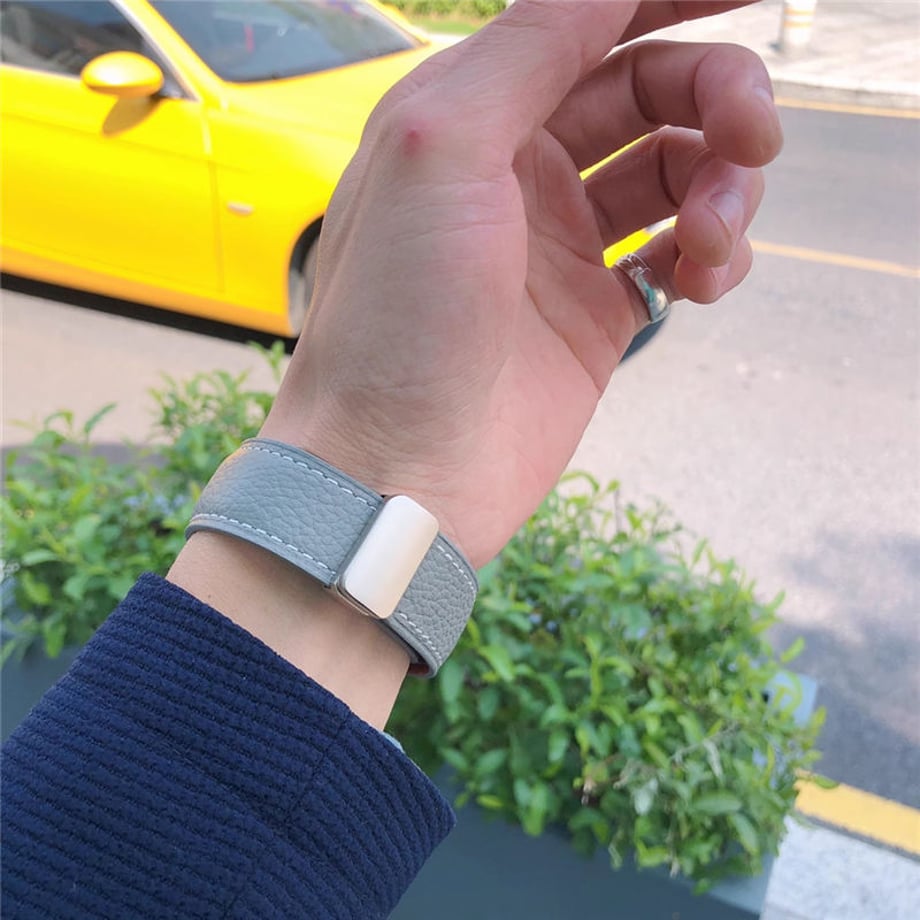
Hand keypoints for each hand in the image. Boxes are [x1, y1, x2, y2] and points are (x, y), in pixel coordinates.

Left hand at [262, 0, 781, 567]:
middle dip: (717, 95)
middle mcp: (517, 172)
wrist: (400, 469)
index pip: (589, 21)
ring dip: (725, 185)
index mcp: (472, 115)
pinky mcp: (596, 314)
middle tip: (755, 134)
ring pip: (679, 171)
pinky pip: (681, 252)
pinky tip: (704, 279)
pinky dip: (715, 253)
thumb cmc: (396, 320)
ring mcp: (560, 245)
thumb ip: (526, 47)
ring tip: (716, 236)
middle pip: (649, 90)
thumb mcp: (439, 148)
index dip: (675, 0)